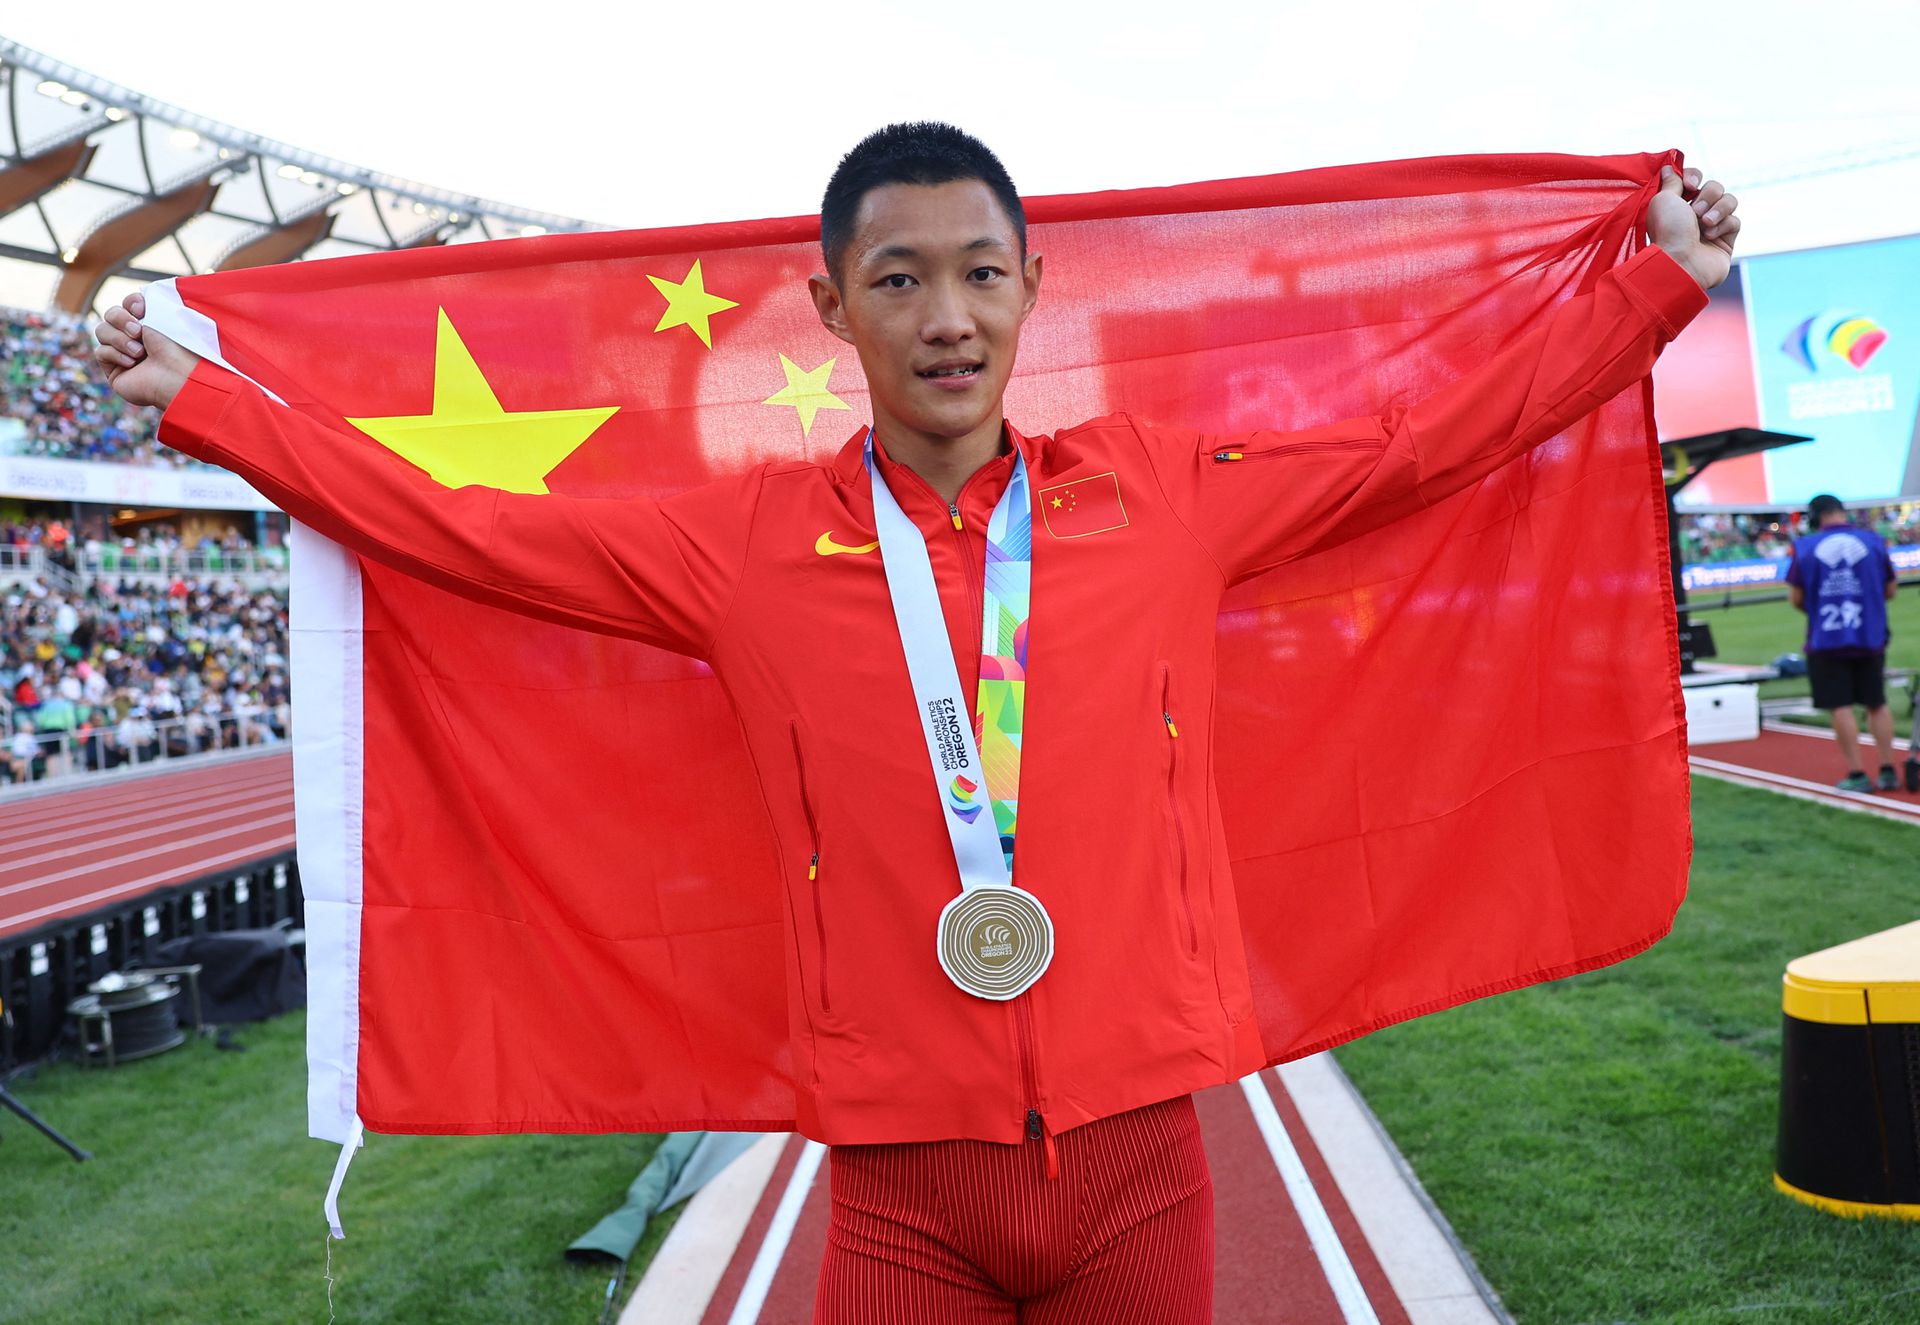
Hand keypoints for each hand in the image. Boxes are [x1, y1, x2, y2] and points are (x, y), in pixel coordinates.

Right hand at [92, 291, 199, 408]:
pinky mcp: (114, 370)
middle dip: (121, 319)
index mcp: (150, 324)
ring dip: (120, 339)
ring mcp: (123, 353)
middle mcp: (136, 337)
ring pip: (102, 331)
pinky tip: (132, 364)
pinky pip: (101, 352)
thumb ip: (148, 302)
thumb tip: (141, 295)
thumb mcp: (162, 316)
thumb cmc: (175, 346)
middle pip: (110, 314)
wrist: (175, 374)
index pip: (128, 303)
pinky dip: (116, 355)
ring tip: (140, 352)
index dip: (131, 303)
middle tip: (139, 332)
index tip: (142, 310)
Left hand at [1647, 165, 1739, 289]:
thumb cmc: (1668, 231)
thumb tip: (1668, 166)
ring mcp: (1711, 227)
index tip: (1690, 185)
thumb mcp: (1664, 199)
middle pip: (1715, 187)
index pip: (1694, 178)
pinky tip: (1710, 237)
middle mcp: (1694, 215)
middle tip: (1696, 212)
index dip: (1695, 177)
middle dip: (1708, 195)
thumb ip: (1671, 182)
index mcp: (1677, 204)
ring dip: (1718, 209)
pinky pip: (1735, 221)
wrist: (1680, 262)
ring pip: (1729, 200)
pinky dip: (1724, 226)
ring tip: (1705, 224)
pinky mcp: (1726, 240)